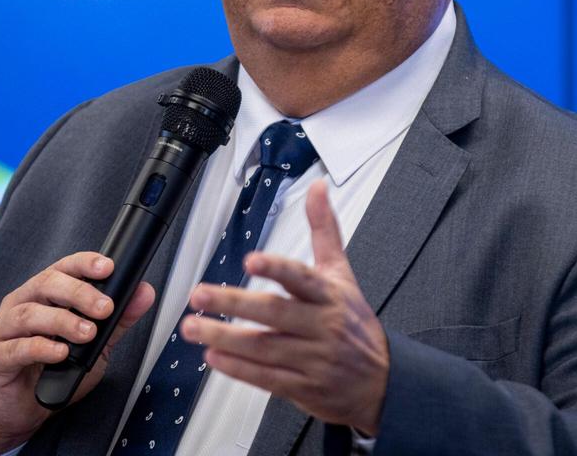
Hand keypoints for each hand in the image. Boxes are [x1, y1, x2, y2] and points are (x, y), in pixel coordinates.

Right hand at [0, 253, 155, 452]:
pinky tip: (60, 352)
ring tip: (87, 333)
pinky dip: (40, 348)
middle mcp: (20, 304)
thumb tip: (143, 293)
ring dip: (62, 321)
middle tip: (105, 308)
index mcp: (42, 295)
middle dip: (79, 293)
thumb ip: (116, 321)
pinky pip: (16, 348)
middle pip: (46, 284)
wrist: (23, 410)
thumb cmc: (55, 370)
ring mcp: (3, 330)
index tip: (108, 268)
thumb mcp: (94, 346)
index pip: (62, 268)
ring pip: (29, 314)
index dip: (84, 264)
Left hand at [180, 180, 388, 434]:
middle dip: (233, 302)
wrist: (382, 381)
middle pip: (274, 312)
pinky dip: (238, 368)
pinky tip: (214, 356)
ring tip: (194, 326)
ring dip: (225, 337)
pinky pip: (267, 377)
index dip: (277, 268)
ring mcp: (312, 358)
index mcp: (329, 295)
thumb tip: (317, 190)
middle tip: (200, 294)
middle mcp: (321, 325)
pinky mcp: (303, 386)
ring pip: (264, 346)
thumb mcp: (343, 273)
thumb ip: (324, 230)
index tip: (252, 259)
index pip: (302, 277)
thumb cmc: (355, 324)